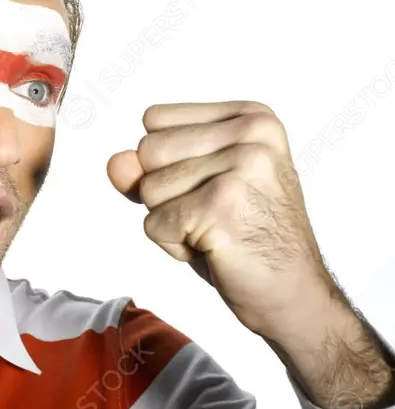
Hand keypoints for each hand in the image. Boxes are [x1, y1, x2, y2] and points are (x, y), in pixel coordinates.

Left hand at [106, 101, 335, 340]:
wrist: (293, 292)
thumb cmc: (244, 236)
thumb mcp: (195, 187)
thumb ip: (149, 167)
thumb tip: (115, 162)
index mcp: (251, 116)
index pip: (155, 120)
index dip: (167, 162)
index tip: (211, 186)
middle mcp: (252, 133)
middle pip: (148, 151)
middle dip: (165, 193)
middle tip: (214, 214)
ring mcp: (240, 167)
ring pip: (148, 189)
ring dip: (171, 221)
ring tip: (217, 230)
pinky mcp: (221, 205)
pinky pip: (154, 224)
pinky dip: (174, 245)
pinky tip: (216, 249)